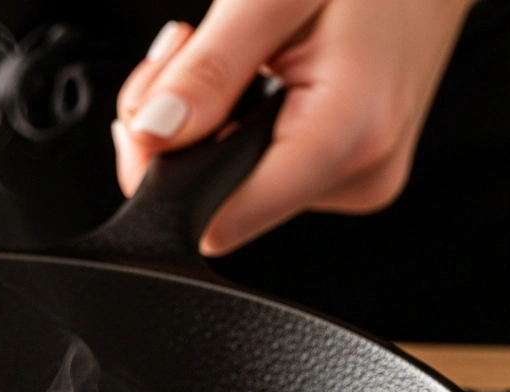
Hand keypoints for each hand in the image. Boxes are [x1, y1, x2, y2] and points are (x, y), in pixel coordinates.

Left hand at [113, 0, 475, 255]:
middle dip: (176, 134)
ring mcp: (353, 180)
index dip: (162, 171)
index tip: (152, 108)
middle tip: (188, 52)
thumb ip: (209, 68)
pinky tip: (251, 78)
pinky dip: (231, 126)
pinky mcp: (344, 173)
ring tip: (232, 52)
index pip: (218, 220)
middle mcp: (356, 175)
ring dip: (201, 123)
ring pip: (227, 186)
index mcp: (347, 135)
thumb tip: (154, 133)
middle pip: (214, 203)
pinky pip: (255, 171)